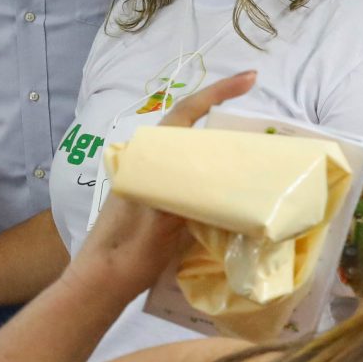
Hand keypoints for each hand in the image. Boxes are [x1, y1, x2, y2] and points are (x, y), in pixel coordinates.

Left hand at [68, 71, 256, 299]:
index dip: (217, 92)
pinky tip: (232, 190)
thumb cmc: (126, 253)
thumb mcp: (159, 223)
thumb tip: (215, 181)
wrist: (100, 283)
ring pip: (191, 155)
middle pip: (190, 130)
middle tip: (262, 129)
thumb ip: (183, 198)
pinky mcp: (156, 204)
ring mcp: (150, 184)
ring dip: (220, 151)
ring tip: (254, 156)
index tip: (250, 78)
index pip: (185, 113)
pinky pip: (190, 180)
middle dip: (224, 120)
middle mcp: (147, 165)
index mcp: (145, 160)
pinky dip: (213, 177)